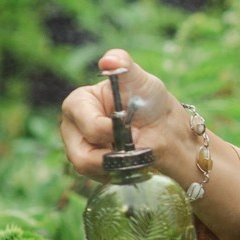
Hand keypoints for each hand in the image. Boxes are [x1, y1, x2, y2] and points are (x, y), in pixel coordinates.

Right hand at [59, 48, 182, 182]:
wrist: (167, 130)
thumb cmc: (150, 101)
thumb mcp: (139, 79)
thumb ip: (124, 65)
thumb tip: (109, 60)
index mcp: (78, 103)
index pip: (87, 125)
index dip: (109, 131)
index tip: (130, 128)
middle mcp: (72, 128)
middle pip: (81, 155)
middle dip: (111, 155)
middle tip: (134, 147)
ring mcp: (80, 149)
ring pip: (89, 170)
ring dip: (117, 165)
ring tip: (134, 152)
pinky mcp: (91, 168)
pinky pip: (99, 179)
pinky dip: (118, 174)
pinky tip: (131, 162)